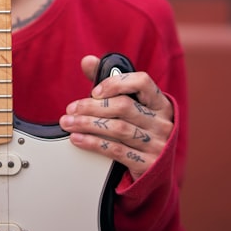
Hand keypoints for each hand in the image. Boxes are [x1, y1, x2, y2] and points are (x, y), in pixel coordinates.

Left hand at [59, 55, 173, 180]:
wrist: (156, 169)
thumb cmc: (140, 130)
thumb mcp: (133, 107)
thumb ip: (110, 83)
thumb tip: (87, 61)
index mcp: (160, 103)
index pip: (142, 82)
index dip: (117, 83)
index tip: (95, 91)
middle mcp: (162, 122)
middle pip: (124, 107)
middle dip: (92, 106)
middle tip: (71, 109)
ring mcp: (157, 144)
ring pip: (118, 129)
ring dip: (87, 124)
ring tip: (68, 123)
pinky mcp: (147, 164)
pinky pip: (116, 150)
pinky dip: (93, 143)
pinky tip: (78, 139)